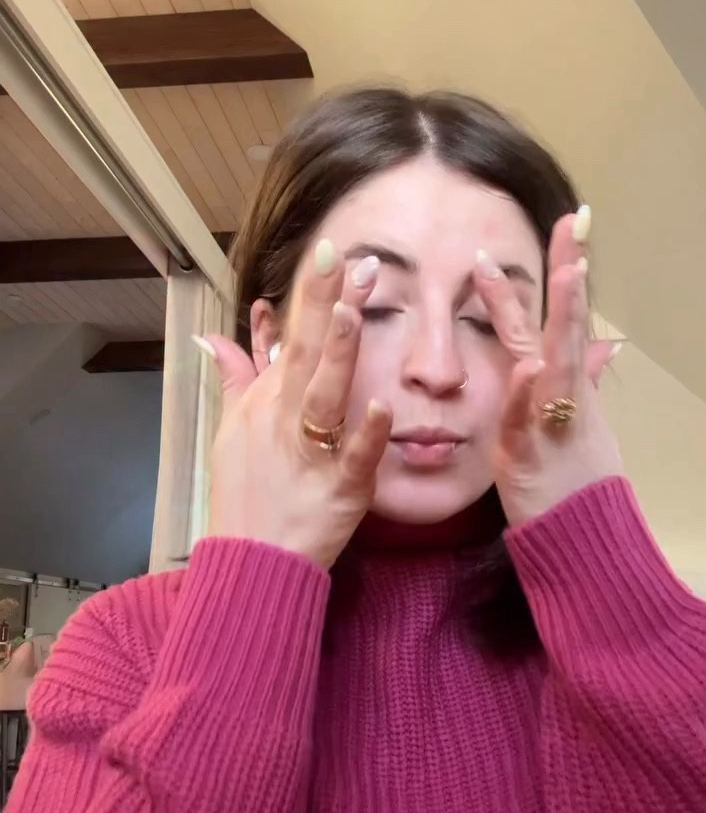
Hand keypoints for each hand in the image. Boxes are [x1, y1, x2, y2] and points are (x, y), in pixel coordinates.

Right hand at [203, 244, 391, 568]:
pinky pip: (354, 460)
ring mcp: (312, 453)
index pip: (291, 337)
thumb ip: (234, 380)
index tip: (331, 250)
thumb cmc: (245, 495)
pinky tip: (382, 407)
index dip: (311, 295)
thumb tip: (216, 338)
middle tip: (348, 257)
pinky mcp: (340, 491)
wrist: (250, 563)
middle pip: (308, 353)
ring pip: (325, 396)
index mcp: (268, 402)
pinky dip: (366, 435)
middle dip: (326, 303)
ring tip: (352, 312)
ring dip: (338, 355)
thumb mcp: (230, 432)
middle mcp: (287, 419)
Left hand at [474, 210, 622, 528]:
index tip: (570, 221)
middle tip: (573, 224)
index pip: (561, 318)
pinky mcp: (531, 454)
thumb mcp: (580, 423)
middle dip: (569, 274)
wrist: (583, 539)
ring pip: (557, 362)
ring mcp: (551, 420)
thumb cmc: (574, 482)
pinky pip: (529, 421)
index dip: (565, 270)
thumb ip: (584, 381)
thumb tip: (606, 348)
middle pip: (565, 326)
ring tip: (569, 274)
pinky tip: (528, 368)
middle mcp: (562, 394)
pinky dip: (528, 395)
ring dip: (563, 319)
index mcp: (564, 385)